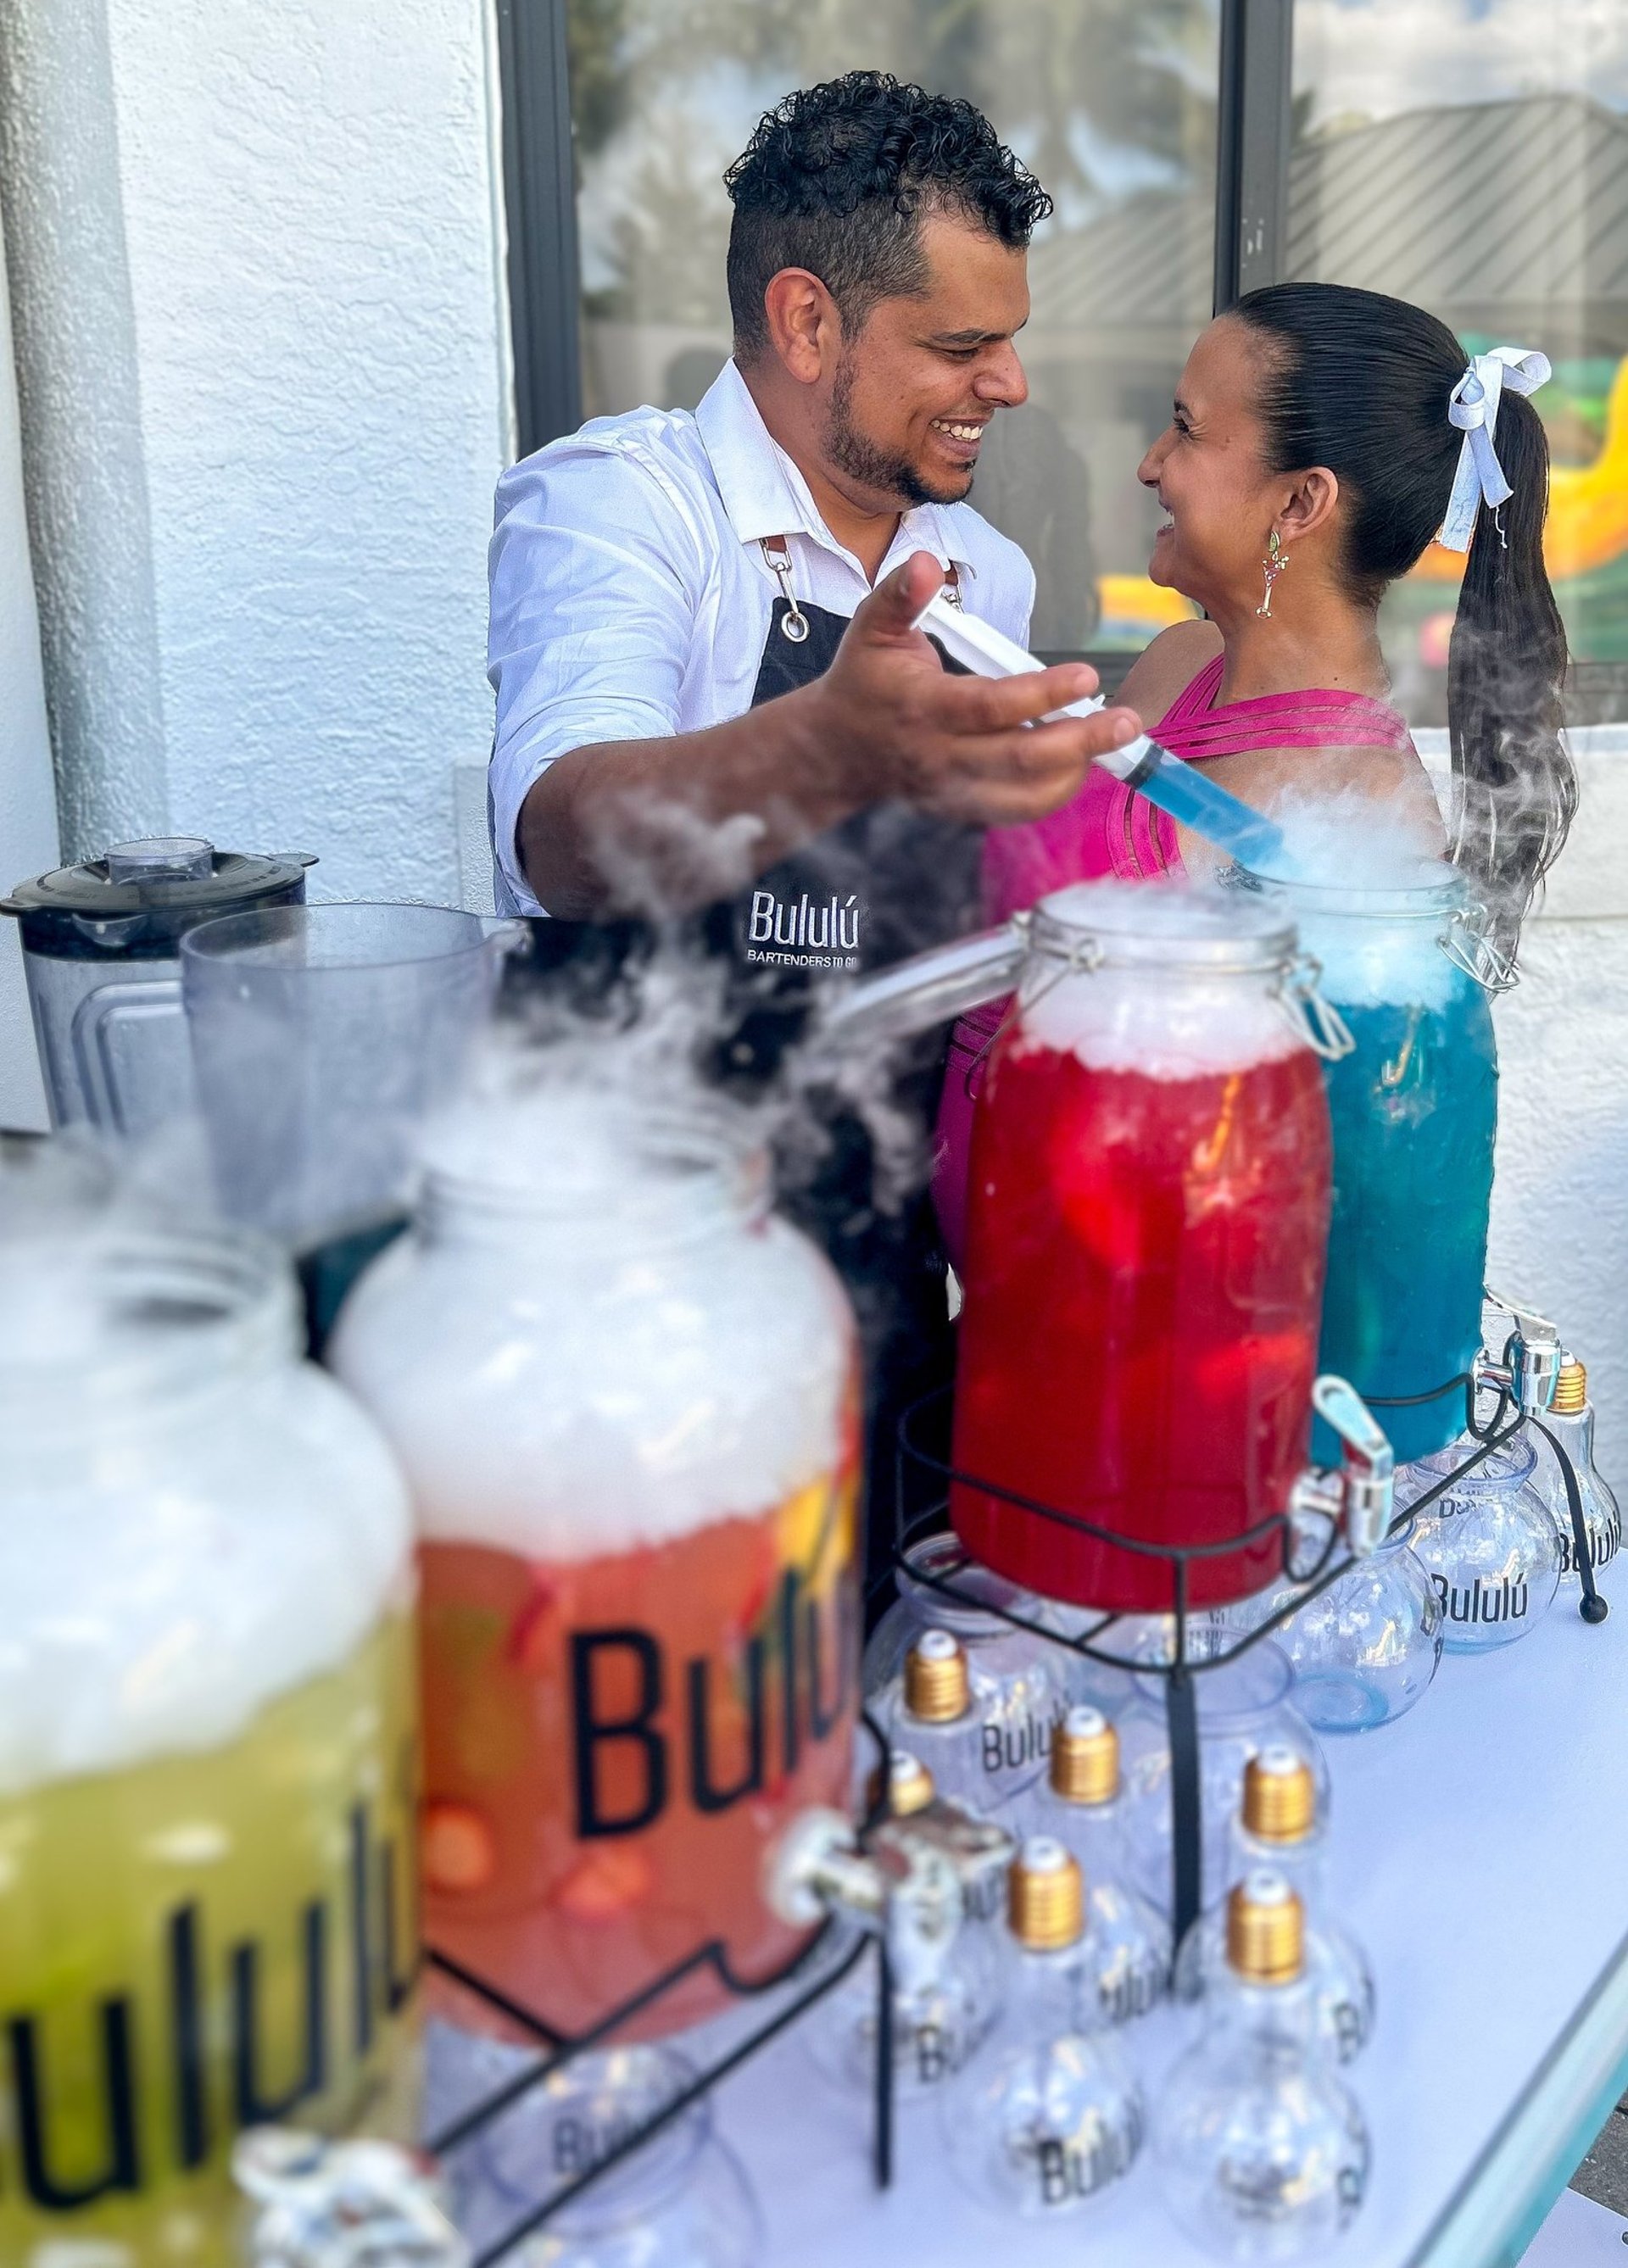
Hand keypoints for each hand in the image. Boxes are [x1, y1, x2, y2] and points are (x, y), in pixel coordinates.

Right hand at [805, 551, 1142, 825]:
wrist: (839, 750)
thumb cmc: (864, 681)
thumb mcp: (871, 628)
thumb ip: (900, 594)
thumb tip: (926, 562)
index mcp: (922, 708)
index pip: (991, 707)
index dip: (1042, 695)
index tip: (1086, 676)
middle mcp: (941, 756)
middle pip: (1021, 759)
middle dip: (1081, 741)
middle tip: (1127, 721)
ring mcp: (955, 790)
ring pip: (1027, 795)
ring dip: (1077, 769)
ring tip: (1114, 737)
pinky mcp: (966, 808)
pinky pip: (1021, 809)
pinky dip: (1058, 789)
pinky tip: (1080, 759)